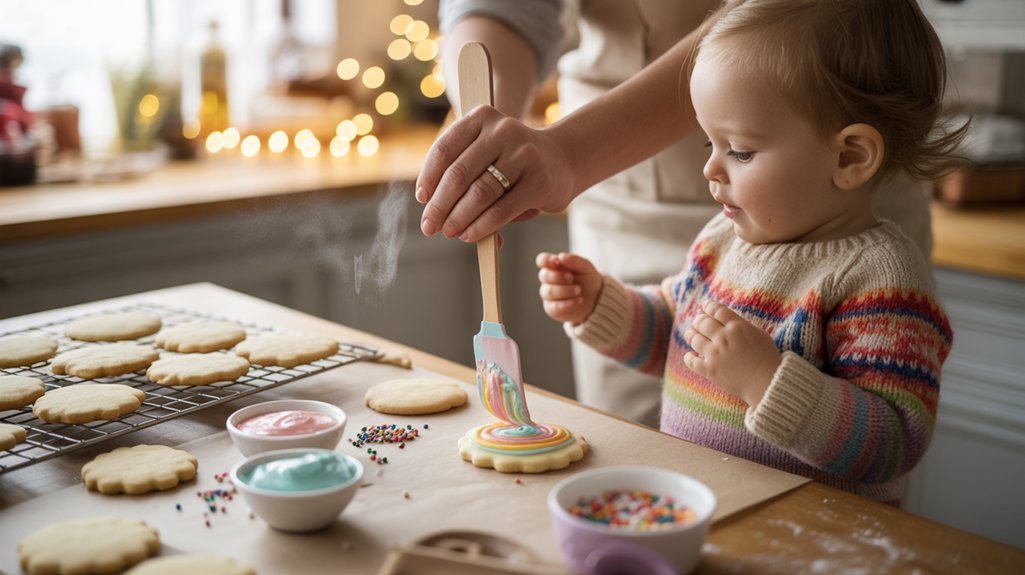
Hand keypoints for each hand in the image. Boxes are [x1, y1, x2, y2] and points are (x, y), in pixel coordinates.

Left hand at [416, 106, 575, 241]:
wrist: (561, 160)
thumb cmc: (511, 162)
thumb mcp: (485, 153)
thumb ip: (461, 172)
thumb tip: (433, 211)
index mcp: (481, 117)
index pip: (444, 149)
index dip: (428, 177)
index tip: (422, 199)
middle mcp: (503, 130)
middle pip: (458, 174)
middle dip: (439, 205)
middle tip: (429, 226)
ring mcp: (524, 154)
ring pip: (479, 193)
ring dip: (458, 218)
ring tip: (449, 232)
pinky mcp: (538, 181)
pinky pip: (502, 209)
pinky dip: (481, 226)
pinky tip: (470, 234)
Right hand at [536, 252, 602, 325]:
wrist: (596, 299)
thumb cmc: (588, 280)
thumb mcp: (586, 267)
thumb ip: (574, 260)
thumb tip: (560, 257)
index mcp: (554, 266)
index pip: (542, 261)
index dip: (546, 260)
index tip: (556, 261)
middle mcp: (548, 280)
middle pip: (544, 276)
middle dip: (559, 276)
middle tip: (571, 278)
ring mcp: (549, 295)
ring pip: (549, 291)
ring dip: (565, 290)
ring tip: (579, 290)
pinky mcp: (552, 309)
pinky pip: (555, 306)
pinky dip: (568, 303)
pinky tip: (579, 300)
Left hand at [683, 301, 780, 405]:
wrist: (768, 382)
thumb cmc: (767, 358)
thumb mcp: (758, 334)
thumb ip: (741, 325)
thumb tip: (727, 320)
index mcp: (737, 326)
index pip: (717, 310)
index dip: (709, 306)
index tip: (705, 306)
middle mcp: (723, 338)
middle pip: (702, 322)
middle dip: (699, 320)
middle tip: (698, 322)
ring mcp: (715, 354)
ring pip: (694, 338)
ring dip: (691, 335)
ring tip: (691, 334)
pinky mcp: (709, 370)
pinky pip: (691, 361)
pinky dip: (689, 357)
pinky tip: (690, 356)